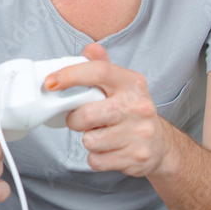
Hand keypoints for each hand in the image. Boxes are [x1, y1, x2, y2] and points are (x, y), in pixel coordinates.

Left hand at [57, 43, 172, 176]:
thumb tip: (90, 49)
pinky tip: (108, 149)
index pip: (98, 71)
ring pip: (90, 140)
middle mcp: (139, 106)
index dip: (70, 75)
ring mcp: (140, 133)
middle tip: (79, 118)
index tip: (50, 83)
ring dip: (87, 139)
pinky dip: (96, 157)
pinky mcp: (136, 157)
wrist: (160, 145)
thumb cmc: (131, 111)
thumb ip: (102, 66)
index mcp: (132, 83)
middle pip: (86, 114)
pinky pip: (97, 160)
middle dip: (74, 120)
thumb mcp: (122, 84)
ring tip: (100, 133)